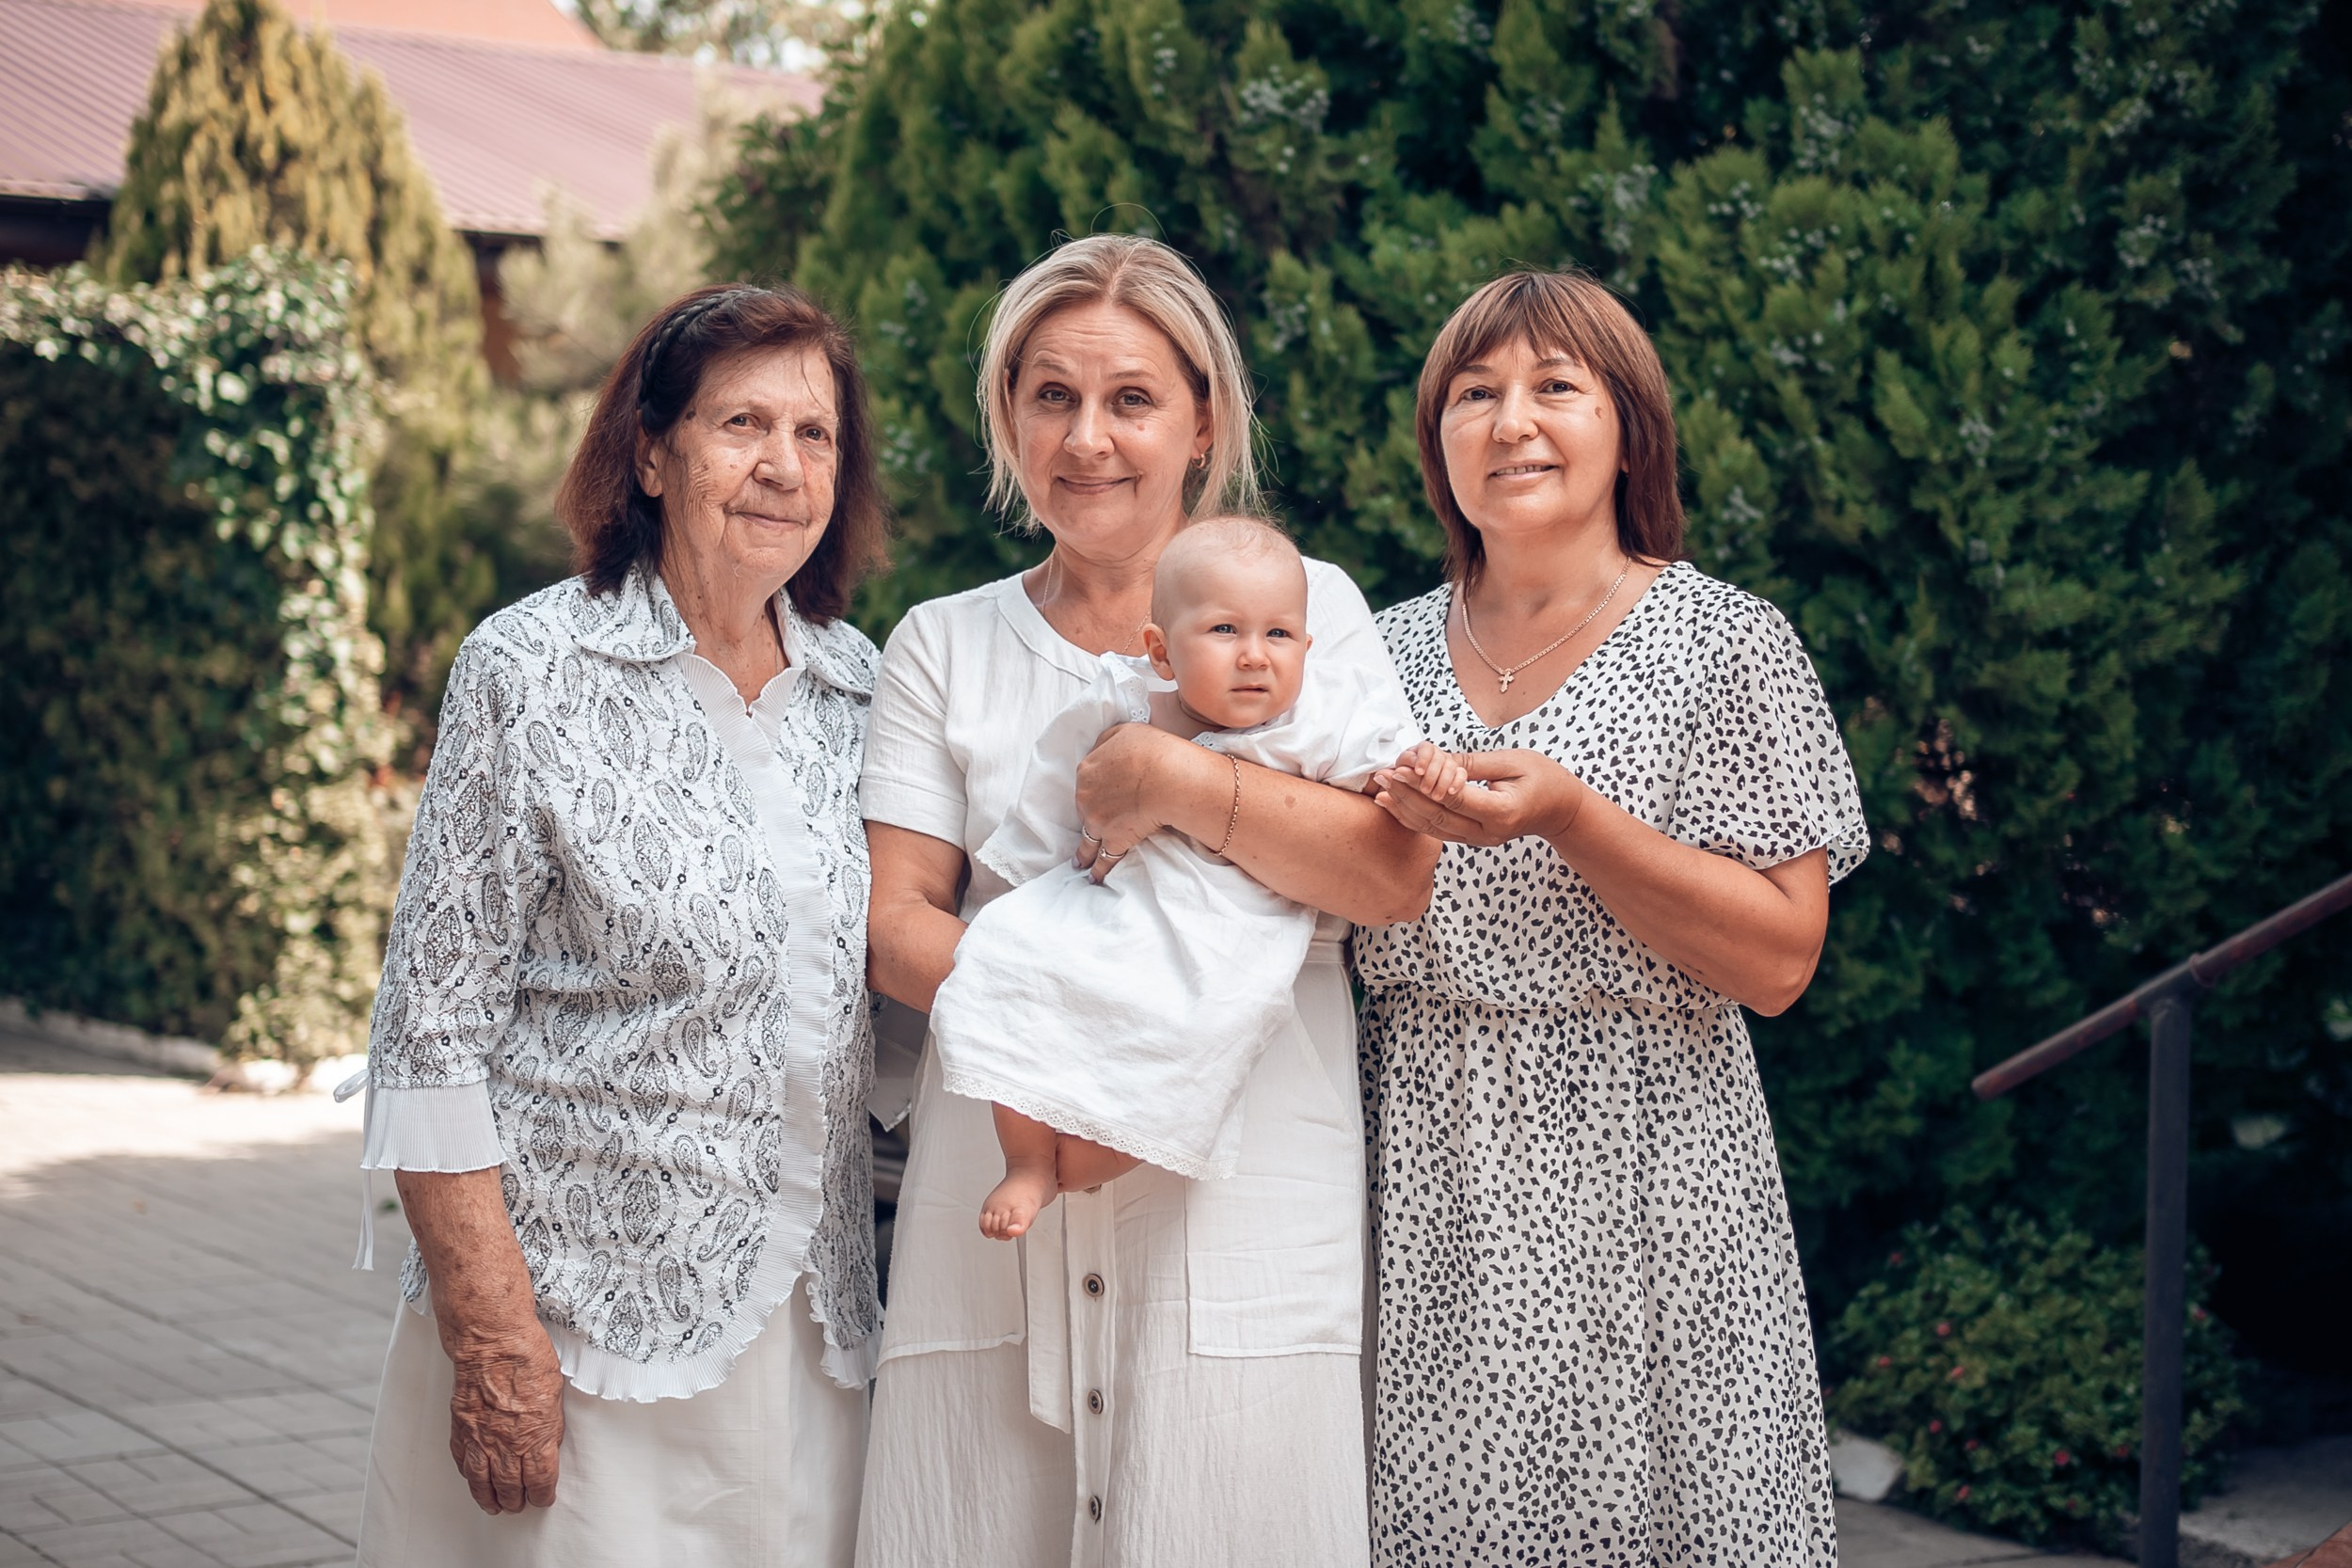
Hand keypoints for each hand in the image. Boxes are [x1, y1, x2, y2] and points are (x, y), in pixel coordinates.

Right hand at [444, 1327, 565, 1513]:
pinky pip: (463, 1461)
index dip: (542, 1494)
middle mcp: (506, 1444)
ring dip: (490, 1498)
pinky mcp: (462, 1428)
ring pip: (483, 1482)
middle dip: (516, 1501)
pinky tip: (473, 1480)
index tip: (543, 1498)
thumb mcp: (555, 1395)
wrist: (492, 1343)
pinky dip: (469, 1475)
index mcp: (536, 1437)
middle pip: (510, 1487)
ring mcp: (481, 1438)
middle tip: (519, 1506)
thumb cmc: (527, 1358)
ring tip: (495, 1506)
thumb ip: (549, 1424)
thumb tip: (547, 1442)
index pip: (540, 1480)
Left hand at [1072, 723, 1194, 881]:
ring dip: (1083, 852)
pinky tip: (1094, 878)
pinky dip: (1099, 869)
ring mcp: (1098, 821)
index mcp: (1087, 770)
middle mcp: (1086, 797)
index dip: (1096, 786)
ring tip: (1079, 864)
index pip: (1086, 780)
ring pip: (1087, 838)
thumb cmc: (1152, 750)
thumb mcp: (1124, 731)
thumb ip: (1106, 741)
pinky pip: (1103, 858)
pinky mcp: (1115, 839)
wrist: (1169, 777)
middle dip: (1090, 814)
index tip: (1098, 793)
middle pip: (1085, 807)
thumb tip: (1099, 750)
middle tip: (1097, 822)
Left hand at [1370, 747, 1583, 848]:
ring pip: (1433, 828)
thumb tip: (1438, 760)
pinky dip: (1413, 818)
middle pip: (1438, 816)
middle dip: (1406, 796)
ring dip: (1404, 808)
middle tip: (1383, 775)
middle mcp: (1488, 832)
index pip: (1455, 798)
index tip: (1401, 768)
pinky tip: (1394, 804)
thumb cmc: (1544, 779)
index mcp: (1503, 811)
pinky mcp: (1471, 838)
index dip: (1424, 784)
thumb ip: (1475, 763)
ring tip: (1381, 788)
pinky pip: (1437, 831)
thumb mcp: (1514, 761)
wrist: (1560, 810)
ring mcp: (1479, 839)